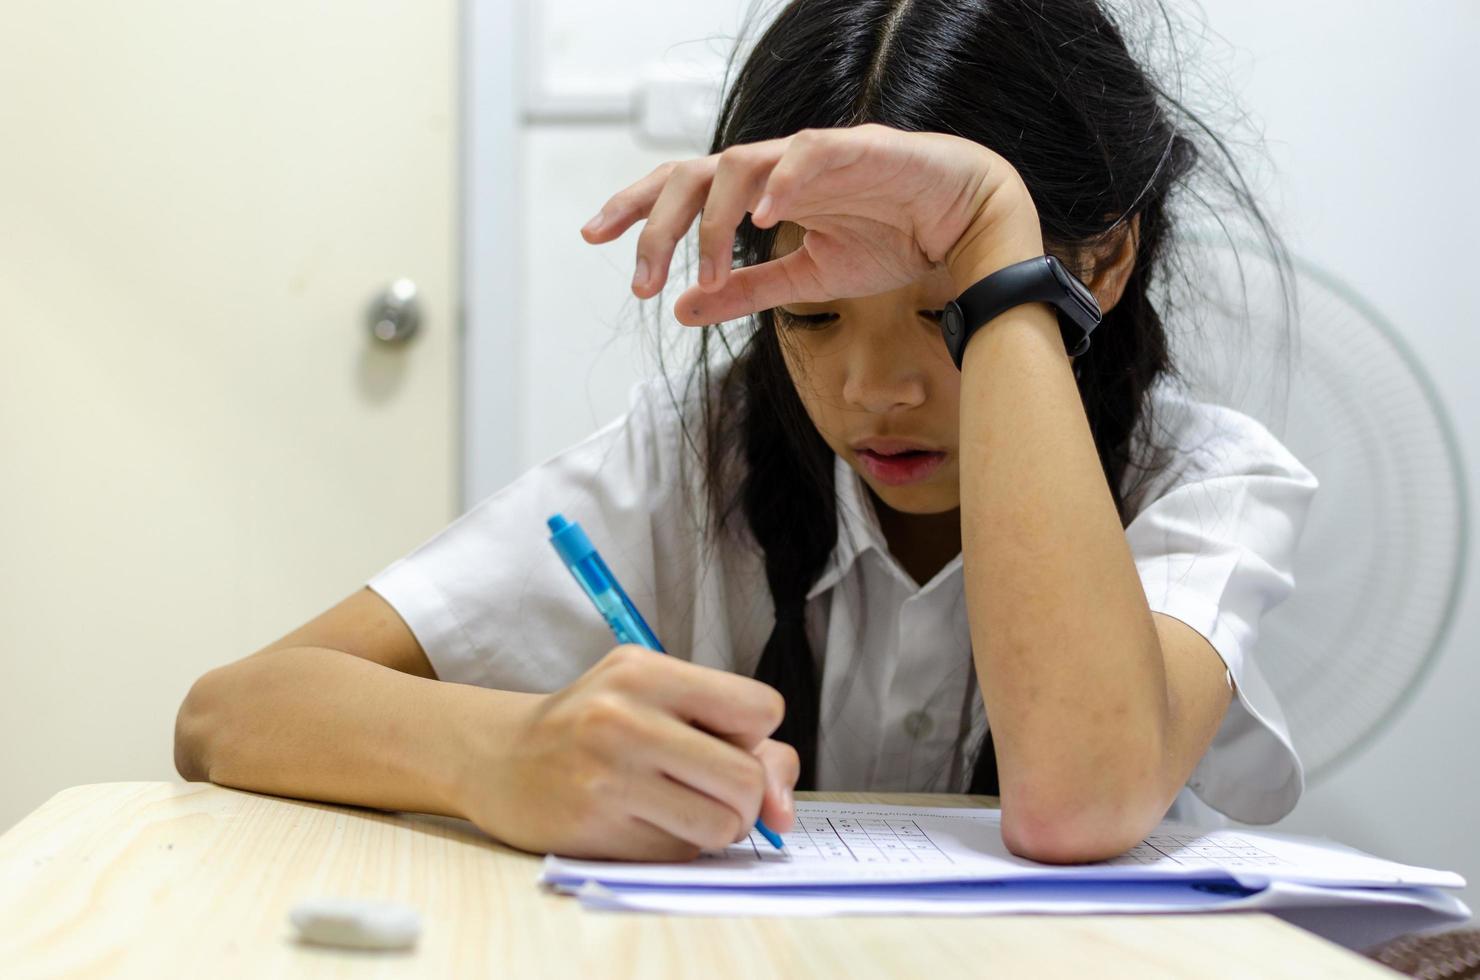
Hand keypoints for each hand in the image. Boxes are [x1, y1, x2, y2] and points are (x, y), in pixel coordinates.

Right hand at [457, 646, 799, 860]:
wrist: (499, 758)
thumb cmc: (593, 723)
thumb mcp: (656, 695)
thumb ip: (734, 735)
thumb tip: (782, 808)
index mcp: (646, 671)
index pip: (761, 709)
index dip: (754, 733)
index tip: (723, 737)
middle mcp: (625, 719)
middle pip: (746, 778)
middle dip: (744, 794)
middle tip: (709, 786)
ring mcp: (607, 778)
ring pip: (721, 825)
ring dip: (715, 826)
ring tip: (678, 804)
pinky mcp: (596, 830)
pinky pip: (680, 854)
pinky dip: (677, 845)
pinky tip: (642, 821)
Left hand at [580, 122, 1044, 325]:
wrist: (965, 222)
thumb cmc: (890, 238)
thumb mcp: (806, 279)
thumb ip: (745, 292)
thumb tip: (682, 309)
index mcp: (757, 194)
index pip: (681, 188)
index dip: (636, 209)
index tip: (595, 239)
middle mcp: (775, 168)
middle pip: (692, 174)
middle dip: (656, 222)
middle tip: (642, 280)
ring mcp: (812, 156)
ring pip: (738, 164)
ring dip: (713, 220)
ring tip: (710, 267)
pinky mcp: (860, 150)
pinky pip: (809, 154)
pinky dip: (783, 181)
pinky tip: (762, 217)